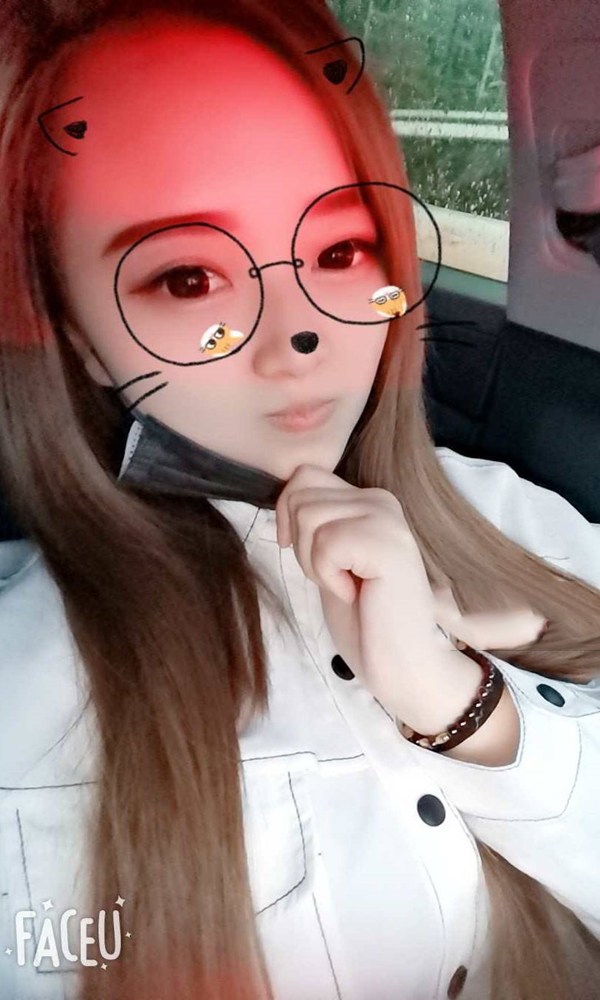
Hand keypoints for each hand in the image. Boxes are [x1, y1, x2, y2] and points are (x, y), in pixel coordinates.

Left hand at [275, 464, 545, 715]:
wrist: (401, 663)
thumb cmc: (363, 619)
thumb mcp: (327, 559)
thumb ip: (313, 521)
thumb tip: (281, 497)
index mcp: (366, 499)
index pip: (304, 476)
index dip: (287, 514)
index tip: (306, 555)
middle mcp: (380, 499)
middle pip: (300, 494)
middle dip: (300, 544)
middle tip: (336, 577)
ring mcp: (387, 518)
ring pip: (309, 516)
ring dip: (315, 563)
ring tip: (347, 585)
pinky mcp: (388, 543)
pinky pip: (326, 543)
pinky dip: (328, 576)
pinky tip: (355, 592)